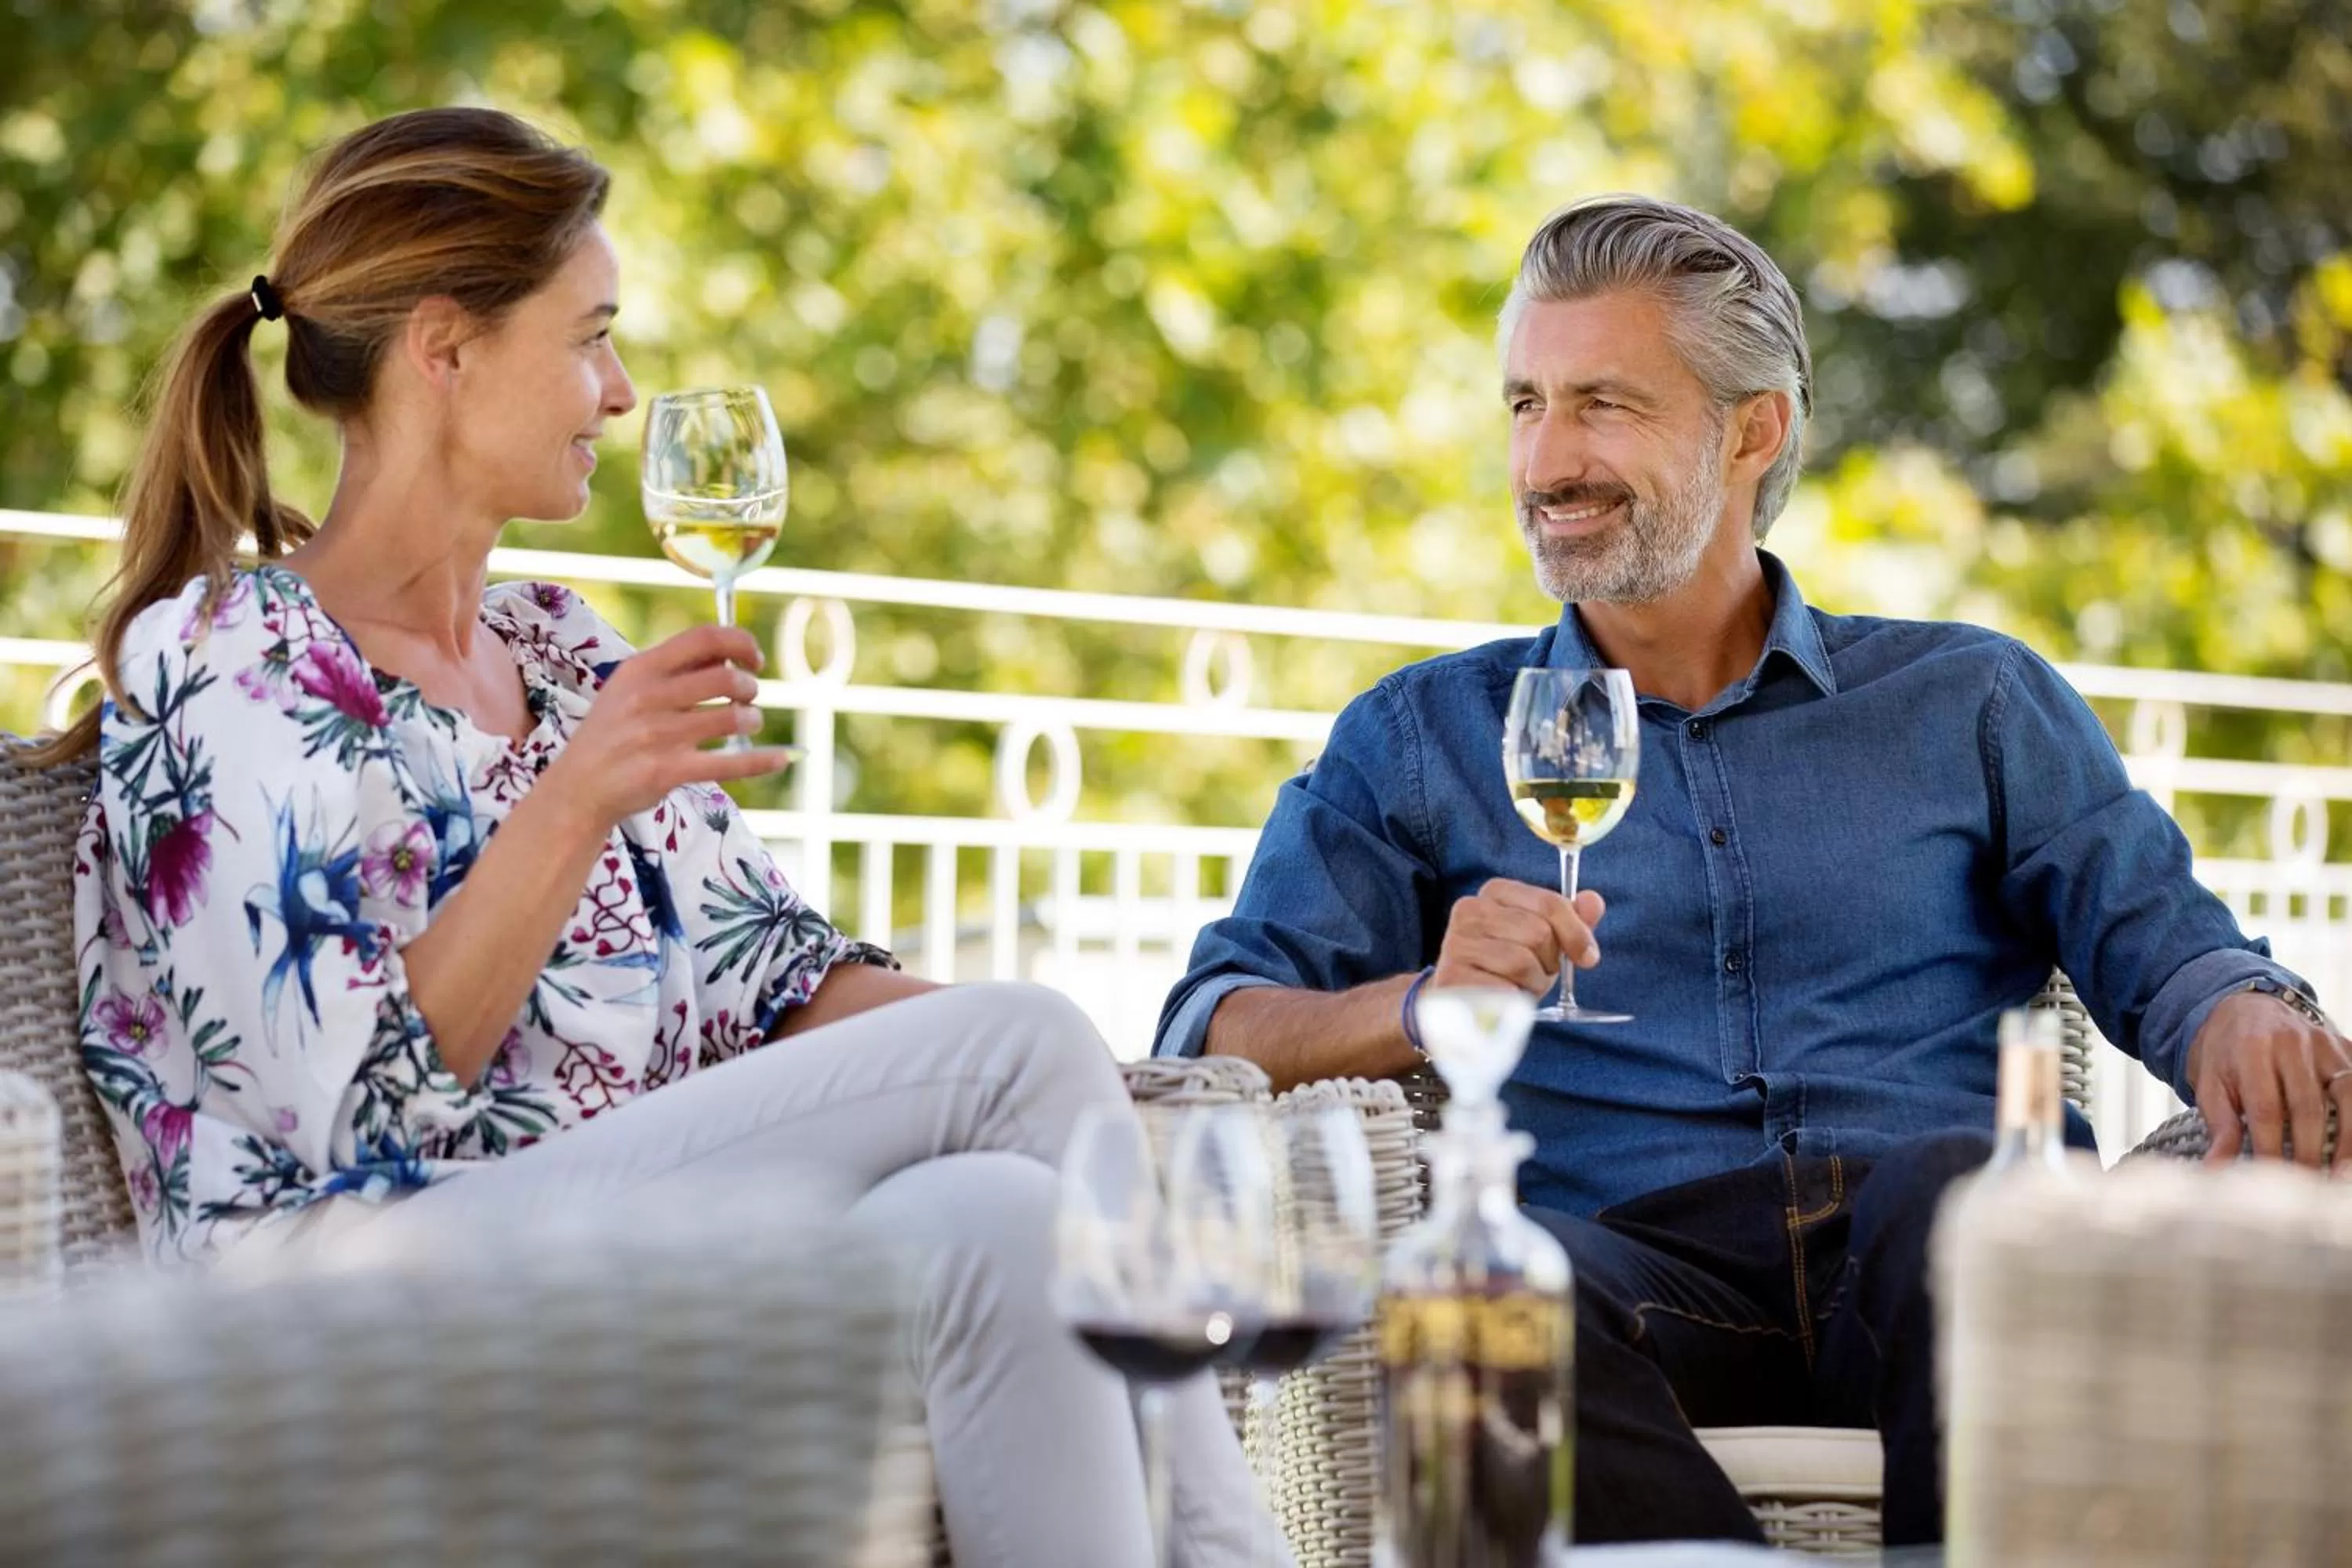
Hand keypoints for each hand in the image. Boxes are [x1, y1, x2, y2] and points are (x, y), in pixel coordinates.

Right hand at [540, 625, 792, 824]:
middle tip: (748, 699)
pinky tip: (780, 758)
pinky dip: (762, 760)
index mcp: (640, 668)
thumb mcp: (628, 689)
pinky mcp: (667, 771)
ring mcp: (657, 736)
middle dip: (748, 687)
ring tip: (748, 724)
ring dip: (752, 719)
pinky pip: (730, 763)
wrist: (578, 788)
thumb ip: (673, 670)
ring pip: (731, 718)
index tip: (754, 659)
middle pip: (725, 678)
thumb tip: (729, 654)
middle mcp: (648, 697)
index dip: (740, 642)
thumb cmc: (612, 733)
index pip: (704, 638)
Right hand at [1431, 878, 1606, 995]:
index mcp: (1496, 891)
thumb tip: (1593, 901)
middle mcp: (1471, 909)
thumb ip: (1570, 919)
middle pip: (1538, 933)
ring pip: (1521, 961)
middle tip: (1535, 973)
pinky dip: (1513, 1000)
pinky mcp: (1451, 975)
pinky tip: (1502, 998)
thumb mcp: (1543, 940)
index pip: (1549, 903)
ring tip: (1518, 986)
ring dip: (1531, 983)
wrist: (1461, 1003)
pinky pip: (1502, 989)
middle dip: (1548, 962)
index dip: (1576, 933)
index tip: (1588, 957)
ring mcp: (1456, 942)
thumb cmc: (1506, 966)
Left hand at [2185, 989, 2350, 1172]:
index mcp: (2251, 1049)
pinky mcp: (2344, 1047)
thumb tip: (2215, 1172)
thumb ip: (2219, 1127)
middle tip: (2308, 1186)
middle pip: (2308, 1106)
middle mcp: (2292, 1042)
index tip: (2271, 1180)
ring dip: (2348, 1139)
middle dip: (2309, 1151)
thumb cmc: (2224, 1053)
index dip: (2270, 1148)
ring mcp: (2324, 1043)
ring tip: (2340, 1177)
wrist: (2243, 1009)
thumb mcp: (2210, 1084)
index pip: (2265, 1108)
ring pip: (2347, 1094)